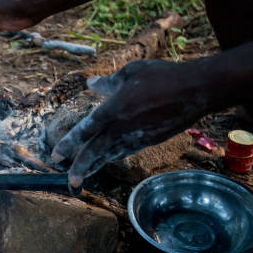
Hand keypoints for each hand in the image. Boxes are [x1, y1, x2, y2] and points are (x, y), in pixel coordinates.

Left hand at [51, 59, 212, 188]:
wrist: (197, 90)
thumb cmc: (163, 75)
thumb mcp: (130, 73)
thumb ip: (108, 82)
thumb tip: (90, 83)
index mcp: (114, 109)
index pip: (85, 130)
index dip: (68, 143)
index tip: (55, 155)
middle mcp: (123, 127)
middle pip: (96, 151)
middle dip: (80, 166)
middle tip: (68, 179)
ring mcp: (138, 136)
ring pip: (111, 155)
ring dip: (95, 166)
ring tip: (82, 176)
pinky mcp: (151, 141)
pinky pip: (127, 151)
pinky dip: (115, 156)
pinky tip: (107, 160)